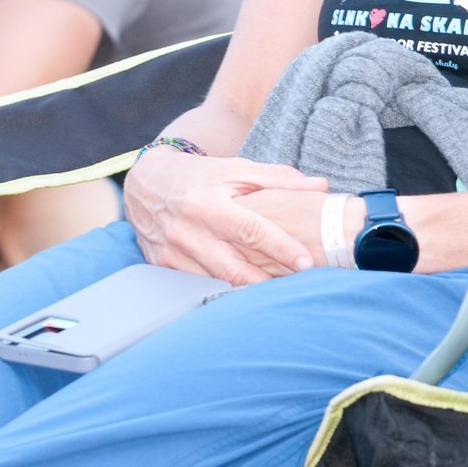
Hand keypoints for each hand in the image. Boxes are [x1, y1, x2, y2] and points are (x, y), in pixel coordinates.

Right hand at [123, 150, 327, 285]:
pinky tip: (244, 295)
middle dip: (267, 282)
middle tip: (298, 288)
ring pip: (215, 283)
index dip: (281, 248)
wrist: (146, 182)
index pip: (251, 231)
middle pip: (233, 268)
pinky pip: (196, 287)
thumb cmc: (200, 176)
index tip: (307, 262)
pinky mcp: (162, 266)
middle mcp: (187, 231)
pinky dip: (221, 292)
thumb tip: (321, 185)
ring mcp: (172, 252)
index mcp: (208, 204)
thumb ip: (279, 178)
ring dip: (246, 292)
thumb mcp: (236, 169)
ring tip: (277, 297)